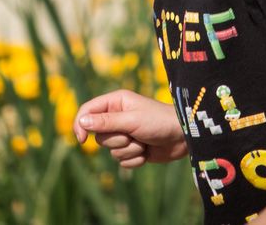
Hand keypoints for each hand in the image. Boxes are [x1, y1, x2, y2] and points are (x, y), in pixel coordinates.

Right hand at [73, 89, 187, 167]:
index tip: (81, 140)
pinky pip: (122, 161)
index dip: (80, 124)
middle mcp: (118, 117)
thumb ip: (106, 122)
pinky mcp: (133, 150)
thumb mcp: (131, 120)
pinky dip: (135, 159)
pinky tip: (147, 152)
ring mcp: (125, 134)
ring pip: (111, 151)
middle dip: (117, 140)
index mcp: (115, 102)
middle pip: (99, 136)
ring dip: (129, 150)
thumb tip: (82, 122)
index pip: (88, 111)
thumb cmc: (159, 121)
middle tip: (133, 135)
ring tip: (144, 142)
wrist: (184, 137)